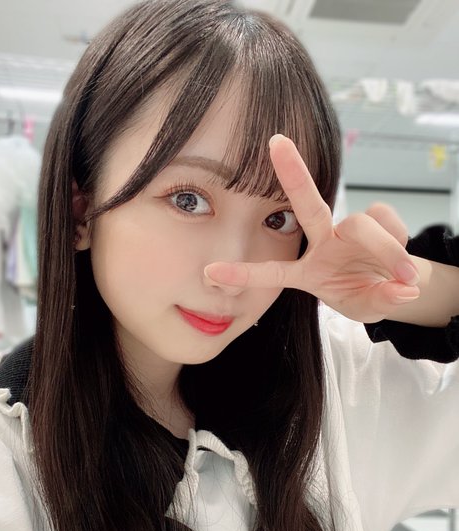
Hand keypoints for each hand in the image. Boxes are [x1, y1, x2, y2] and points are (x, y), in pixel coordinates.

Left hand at [204, 135, 420, 322]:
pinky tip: (401, 259)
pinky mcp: (375, 218)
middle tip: (275, 142)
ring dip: (385, 249)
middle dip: (292, 172)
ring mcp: (347, 229)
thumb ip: (381, 301)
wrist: (394, 283)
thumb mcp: (368, 307)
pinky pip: (386, 219)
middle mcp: (322, 242)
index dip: (243, 273)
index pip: (271, 271)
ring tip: (403, 275)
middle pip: (306, 204)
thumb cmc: (366, 293)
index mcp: (307, 270)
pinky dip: (398, 240)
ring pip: (361, 225)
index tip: (210, 272)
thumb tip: (403, 289)